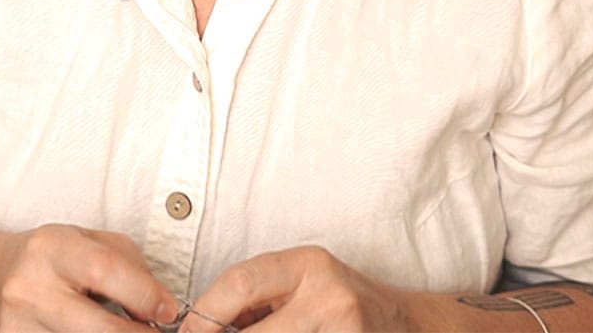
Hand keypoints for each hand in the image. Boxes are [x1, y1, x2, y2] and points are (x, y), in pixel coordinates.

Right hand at [0, 224, 179, 331]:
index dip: (146, 295)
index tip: (167, 310)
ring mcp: (18, 329)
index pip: (106, 271)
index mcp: (50, 249)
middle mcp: (29, 289)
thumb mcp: (86, 242)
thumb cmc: (45, 261)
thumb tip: (162, 306)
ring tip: (122, 331)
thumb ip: (129, 267)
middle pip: (101, 328)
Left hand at [182, 246, 417, 331]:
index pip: (240, 282)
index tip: (189, 331)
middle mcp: (327, 296)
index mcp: (308, 265)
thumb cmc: (341, 300)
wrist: (403, 323)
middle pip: (255, 332)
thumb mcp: (301, 282)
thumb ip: (257, 298)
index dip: (205, 312)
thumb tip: (201, 324)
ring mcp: (340, 330)